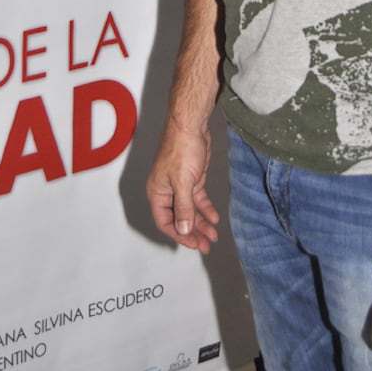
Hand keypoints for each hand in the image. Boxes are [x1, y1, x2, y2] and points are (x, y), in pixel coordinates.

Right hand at [146, 122, 219, 252]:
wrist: (192, 125)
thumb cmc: (181, 149)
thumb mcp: (183, 182)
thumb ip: (183, 208)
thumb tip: (183, 230)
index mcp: (157, 193)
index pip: (165, 222)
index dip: (179, 235)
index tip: (194, 243)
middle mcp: (166, 192)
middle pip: (179, 219)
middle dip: (192, 232)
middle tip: (206, 245)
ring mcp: (180, 185)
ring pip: (190, 210)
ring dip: (201, 223)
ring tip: (213, 236)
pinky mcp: (192, 179)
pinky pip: (198, 199)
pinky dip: (206, 208)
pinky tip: (214, 217)